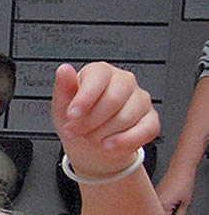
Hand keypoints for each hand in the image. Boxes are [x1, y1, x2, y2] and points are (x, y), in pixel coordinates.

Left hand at [52, 62, 158, 178]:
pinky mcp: (151, 118)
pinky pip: (146, 130)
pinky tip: (108, 145)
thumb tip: (64, 70)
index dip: (84, 99)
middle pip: (113, 100)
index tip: (71, 115)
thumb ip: (63, 87)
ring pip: (127, 117)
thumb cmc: (76, 119)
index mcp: (101, 72)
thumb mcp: (61, 105)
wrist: (88, 143)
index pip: (98, 78)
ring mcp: (141, 99)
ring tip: (89, 137)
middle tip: (76, 132)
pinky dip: (124, 141)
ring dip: (103, 133)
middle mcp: (124, 81)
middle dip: (90, 121)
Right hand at [155, 166, 195, 214]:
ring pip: (153, 214)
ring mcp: (153, 198)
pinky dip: (157, 212)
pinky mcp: (154, 195)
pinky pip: (154, 207)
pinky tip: (160, 213)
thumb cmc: (183, 181)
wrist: (180, 168)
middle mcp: (155, 202)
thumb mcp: (186, 203)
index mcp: (162, 206)